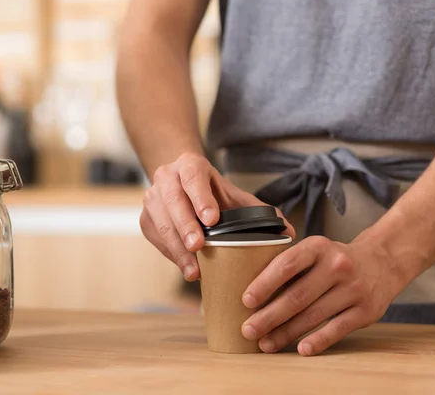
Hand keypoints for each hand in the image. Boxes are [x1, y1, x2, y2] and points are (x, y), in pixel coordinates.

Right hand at [140, 152, 294, 280]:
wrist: (178, 181)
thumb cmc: (210, 191)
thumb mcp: (233, 194)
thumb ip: (258, 210)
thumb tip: (289, 231)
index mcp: (189, 165)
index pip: (193, 178)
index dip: (201, 199)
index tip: (212, 220)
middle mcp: (166, 177)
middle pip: (173, 201)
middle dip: (185, 225)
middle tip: (198, 247)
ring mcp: (152, 197)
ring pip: (160, 221)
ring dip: (176, 246)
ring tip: (193, 269)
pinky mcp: (145, 218)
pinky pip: (156, 237)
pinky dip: (170, 253)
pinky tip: (185, 266)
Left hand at [241, 235, 405, 355]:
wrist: (382, 261)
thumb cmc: (333, 260)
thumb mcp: (314, 250)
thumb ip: (289, 264)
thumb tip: (250, 292)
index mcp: (318, 247)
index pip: (287, 264)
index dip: (264, 284)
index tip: (246, 301)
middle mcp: (337, 266)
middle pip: (297, 295)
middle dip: (269, 316)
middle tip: (248, 329)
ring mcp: (353, 288)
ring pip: (314, 315)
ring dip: (286, 332)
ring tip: (265, 343)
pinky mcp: (366, 311)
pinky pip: (337, 329)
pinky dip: (318, 340)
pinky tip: (300, 349)